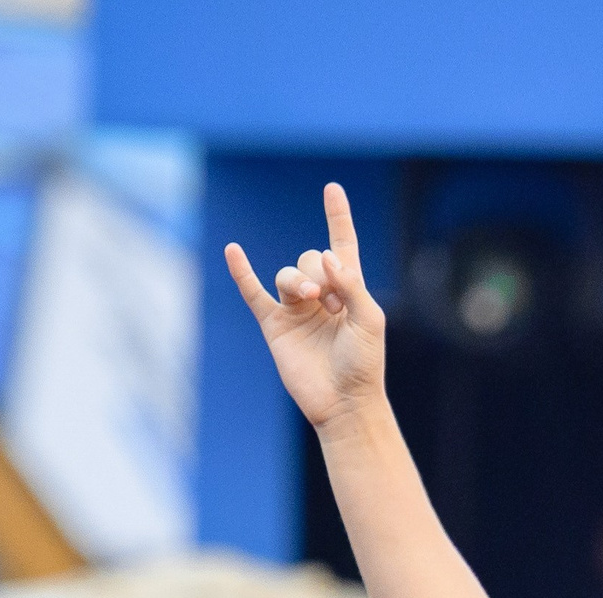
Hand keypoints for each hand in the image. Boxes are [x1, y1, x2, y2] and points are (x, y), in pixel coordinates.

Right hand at [225, 183, 386, 428]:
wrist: (343, 402)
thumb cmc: (365, 364)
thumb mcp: (370, 319)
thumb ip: (351, 284)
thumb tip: (326, 256)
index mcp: (349, 289)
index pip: (342, 244)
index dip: (337, 216)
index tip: (332, 189)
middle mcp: (321, 295)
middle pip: (311, 258)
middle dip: (321, 272)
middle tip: (334, 301)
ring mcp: (296, 309)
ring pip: (287, 274)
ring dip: (298, 280)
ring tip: (313, 300)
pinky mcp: (274, 325)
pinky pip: (253, 292)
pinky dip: (241, 271)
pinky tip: (233, 250)